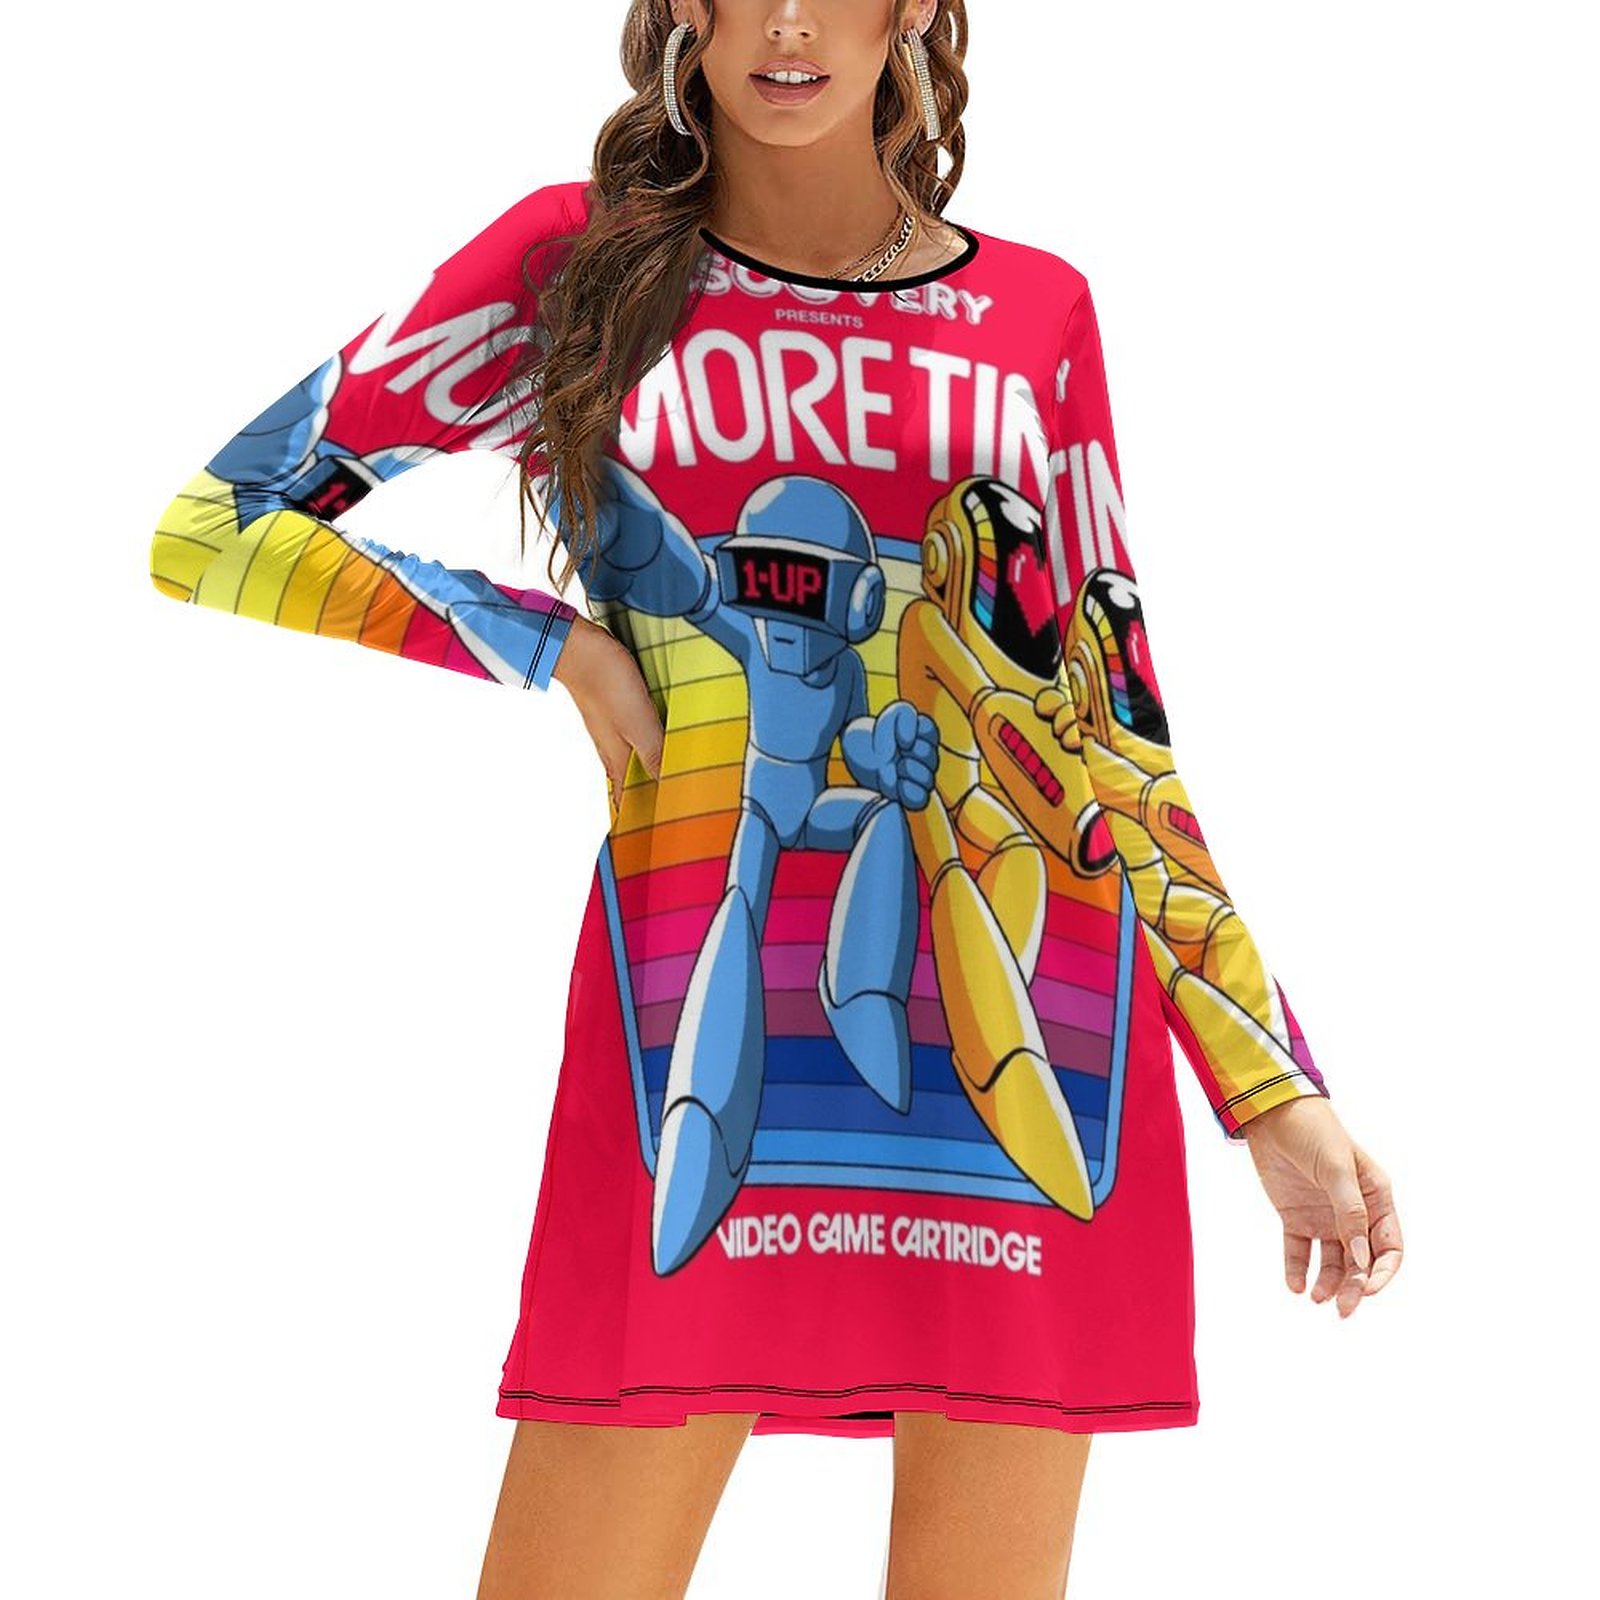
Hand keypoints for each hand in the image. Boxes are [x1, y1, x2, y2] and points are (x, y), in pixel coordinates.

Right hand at [551, 616, 663, 815]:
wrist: (579, 646)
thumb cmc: (608, 684)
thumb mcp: (640, 724)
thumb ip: (656, 756)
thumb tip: (670, 790)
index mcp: (617, 761)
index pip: (626, 803)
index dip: (637, 821)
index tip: (653, 840)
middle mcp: (612, 751)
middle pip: (631, 785)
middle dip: (648, 802)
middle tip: (671, 818)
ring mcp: (612, 732)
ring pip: (634, 763)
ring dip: (650, 777)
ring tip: (671, 788)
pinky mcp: (615, 712)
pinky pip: (635, 741)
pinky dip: (649, 751)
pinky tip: (660, 747)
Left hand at [867, 701, 938, 807]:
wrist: (856, 752)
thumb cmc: (873, 734)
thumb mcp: (886, 717)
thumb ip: (904, 717)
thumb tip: (908, 743)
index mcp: (926, 736)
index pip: (929, 733)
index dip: (909, 734)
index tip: (895, 736)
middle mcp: (928, 758)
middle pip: (929, 757)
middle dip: (906, 754)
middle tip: (889, 754)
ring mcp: (921, 778)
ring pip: (928, 780)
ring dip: (904, 773)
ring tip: (888, 769)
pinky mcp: (910, 796)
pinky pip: (920, 800)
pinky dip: (906, 792)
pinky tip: (894, 784)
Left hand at [1239, 1096, 1401, 1317]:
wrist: (1270, 1113)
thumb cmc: (1313, 1131)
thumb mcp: (1336, 1167)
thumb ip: (1350, 1211)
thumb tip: (1362, 1257)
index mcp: (1375, 1197)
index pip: (1389, 1247)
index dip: (1383, 1273)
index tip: (1367, 1290)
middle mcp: (1353, 1212)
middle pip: (1361, 1261)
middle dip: (1354, 1287)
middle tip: (1341, 1309)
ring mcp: (1324, 1216)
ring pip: (1331, 1261)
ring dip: (1327, 1283)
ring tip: (1316, 1298)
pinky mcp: (1295, 1217)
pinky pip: (1299, 1251)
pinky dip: (1298, 1270)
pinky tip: (1295, 1285)